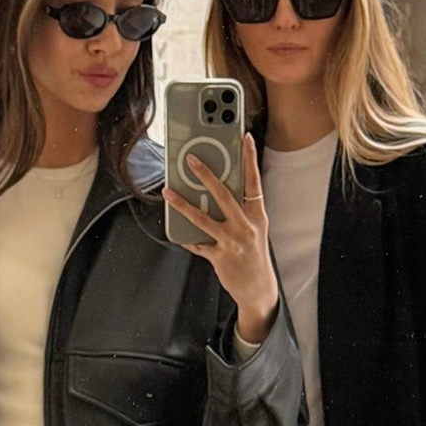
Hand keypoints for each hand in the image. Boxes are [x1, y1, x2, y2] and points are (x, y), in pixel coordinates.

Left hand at [165, 133, 277, 343]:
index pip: (254, 182)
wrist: (258, 288)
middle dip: (205, 175)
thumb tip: (215, 188)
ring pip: (203, 218)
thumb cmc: (253, 253)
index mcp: (257, 216)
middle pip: (224, 195)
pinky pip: (197, 243)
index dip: (250, 159)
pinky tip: (177, 230)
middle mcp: (246, 226)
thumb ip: (239, 209)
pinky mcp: (219, 256)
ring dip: (183, 204)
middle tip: (190, 159)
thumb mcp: (254, 228)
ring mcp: (232, 241)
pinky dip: (187, 236)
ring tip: (168, 192)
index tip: (245, 137)